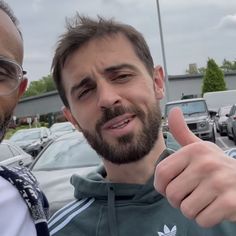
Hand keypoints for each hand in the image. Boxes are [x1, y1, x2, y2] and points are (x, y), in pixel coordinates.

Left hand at [154, 107, 235, 226]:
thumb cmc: (216, 166)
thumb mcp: (199, 147)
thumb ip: (182, 132)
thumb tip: (173, 111)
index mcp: (194, 150)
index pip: (161, 173)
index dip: (161, 186)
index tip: (168, 188)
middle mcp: (206, 163)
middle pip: (172, 194)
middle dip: (178, 200)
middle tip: (190, 195)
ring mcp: (219, 182)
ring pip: (186, 209)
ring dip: (192, 210)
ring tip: (202, 200)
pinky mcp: (230, 203)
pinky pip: (202, 220)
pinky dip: (205, 219)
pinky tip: (213, 208)